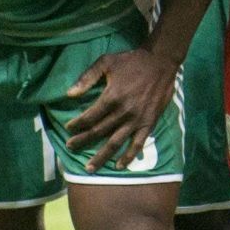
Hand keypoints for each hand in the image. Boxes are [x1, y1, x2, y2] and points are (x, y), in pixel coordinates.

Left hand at [66, 47, 177, 172]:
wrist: (160, 62)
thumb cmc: (131, 61)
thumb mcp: (106, 62)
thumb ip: (87, 78)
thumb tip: (69, 94)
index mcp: (111, 97)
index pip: (89, 117)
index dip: (77, 124)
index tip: (68, 129)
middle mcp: (123, 112)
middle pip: (99, 131)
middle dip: (83, 141)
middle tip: (70, 148)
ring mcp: (137, 120)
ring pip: (115, 142)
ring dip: (101, 156)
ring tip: (90, 168)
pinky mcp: (149, 123)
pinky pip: (138, 143)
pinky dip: (129, 156)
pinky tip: (119, 165)